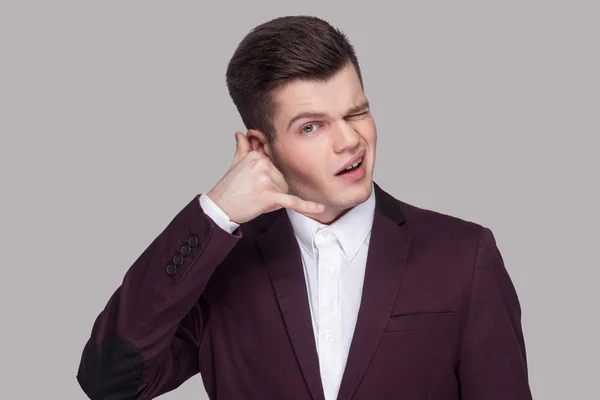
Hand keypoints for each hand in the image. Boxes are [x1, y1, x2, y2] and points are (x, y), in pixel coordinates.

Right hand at [206, 131, 324, 223]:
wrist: (219, 208)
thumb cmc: (228, 188)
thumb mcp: (236, 164)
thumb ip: (243, 148)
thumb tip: (241, 134)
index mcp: (257, 156)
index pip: (276, 167)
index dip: (269, 179)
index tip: (256, 184)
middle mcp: (262, 165)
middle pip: (282, 179)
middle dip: (272, 190)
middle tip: (252, 194)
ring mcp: (266, 180)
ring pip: (284, 191)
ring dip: (274, 199)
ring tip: (255, 199)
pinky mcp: (269, 196)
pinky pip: (292, 201)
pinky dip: (306, 206)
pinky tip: (319, 208)